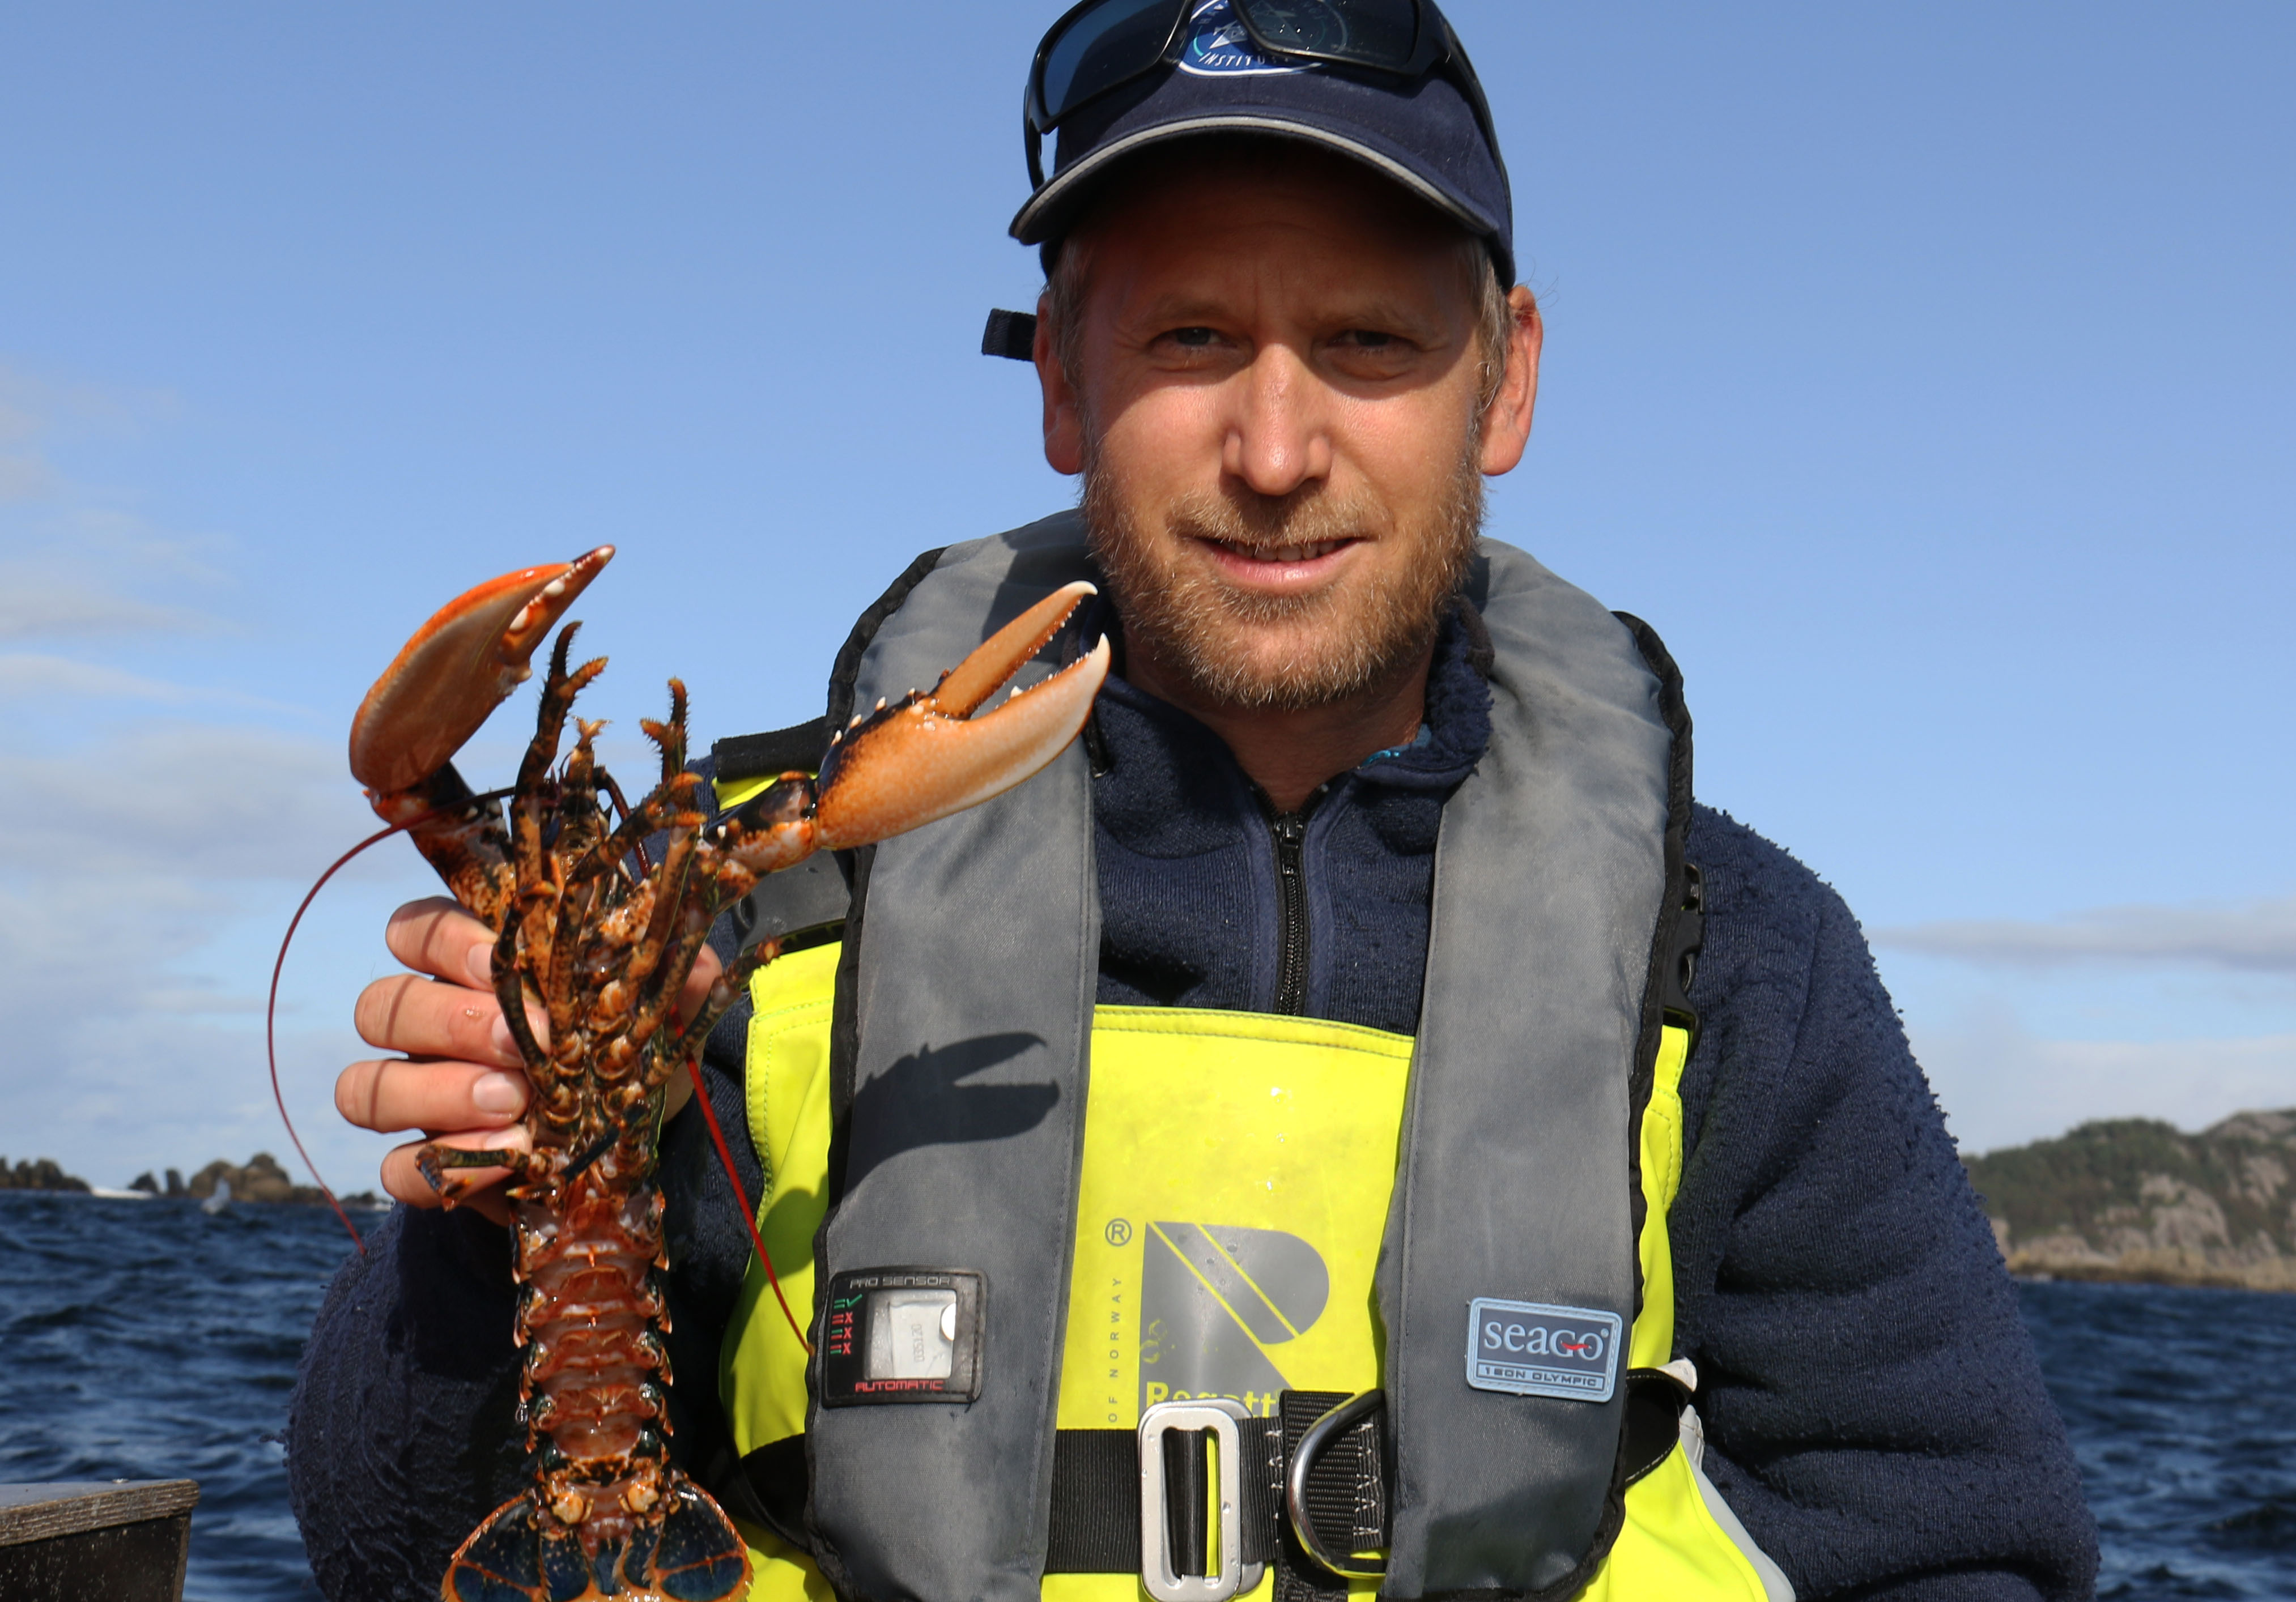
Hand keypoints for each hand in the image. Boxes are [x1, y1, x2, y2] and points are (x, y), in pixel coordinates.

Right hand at [337, 896, 723, 1225]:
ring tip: (516, 1106)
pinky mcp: (424, 1167)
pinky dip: (444, 1166)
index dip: (445, 941)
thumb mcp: (655, 1012)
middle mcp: (428, 1027)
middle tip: (526, 1047)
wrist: (625, 1144)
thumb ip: (668, 981)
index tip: (501, 963)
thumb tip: (690, 962)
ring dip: (438, 1094)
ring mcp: (416, 1097)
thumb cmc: (624, 1053)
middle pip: (384, 1007)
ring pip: (367, 1086)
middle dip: (454, 1023)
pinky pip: (394, 1169)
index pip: (414, 930)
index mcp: (469, 967)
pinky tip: (509, 1161)